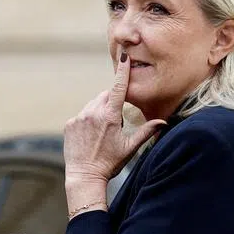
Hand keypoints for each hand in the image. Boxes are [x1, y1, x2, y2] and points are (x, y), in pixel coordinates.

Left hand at [64, 54, 166, 183]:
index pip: (118, 87)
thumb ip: (146, 131)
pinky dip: (87, 120)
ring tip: (102, 133)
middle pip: (105, 96)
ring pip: (92, 105)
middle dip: (112, 103)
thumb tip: (164, 122)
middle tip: (115, 124)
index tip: (123, 56)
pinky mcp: (69, 124)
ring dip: (99, 111)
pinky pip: (81, 115)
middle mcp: (92, 112)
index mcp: (110, 116)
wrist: (84, 177)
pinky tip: (90, 136)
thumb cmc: (110, 163)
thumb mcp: (130, 148)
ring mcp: (79, 118)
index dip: (122, 71)